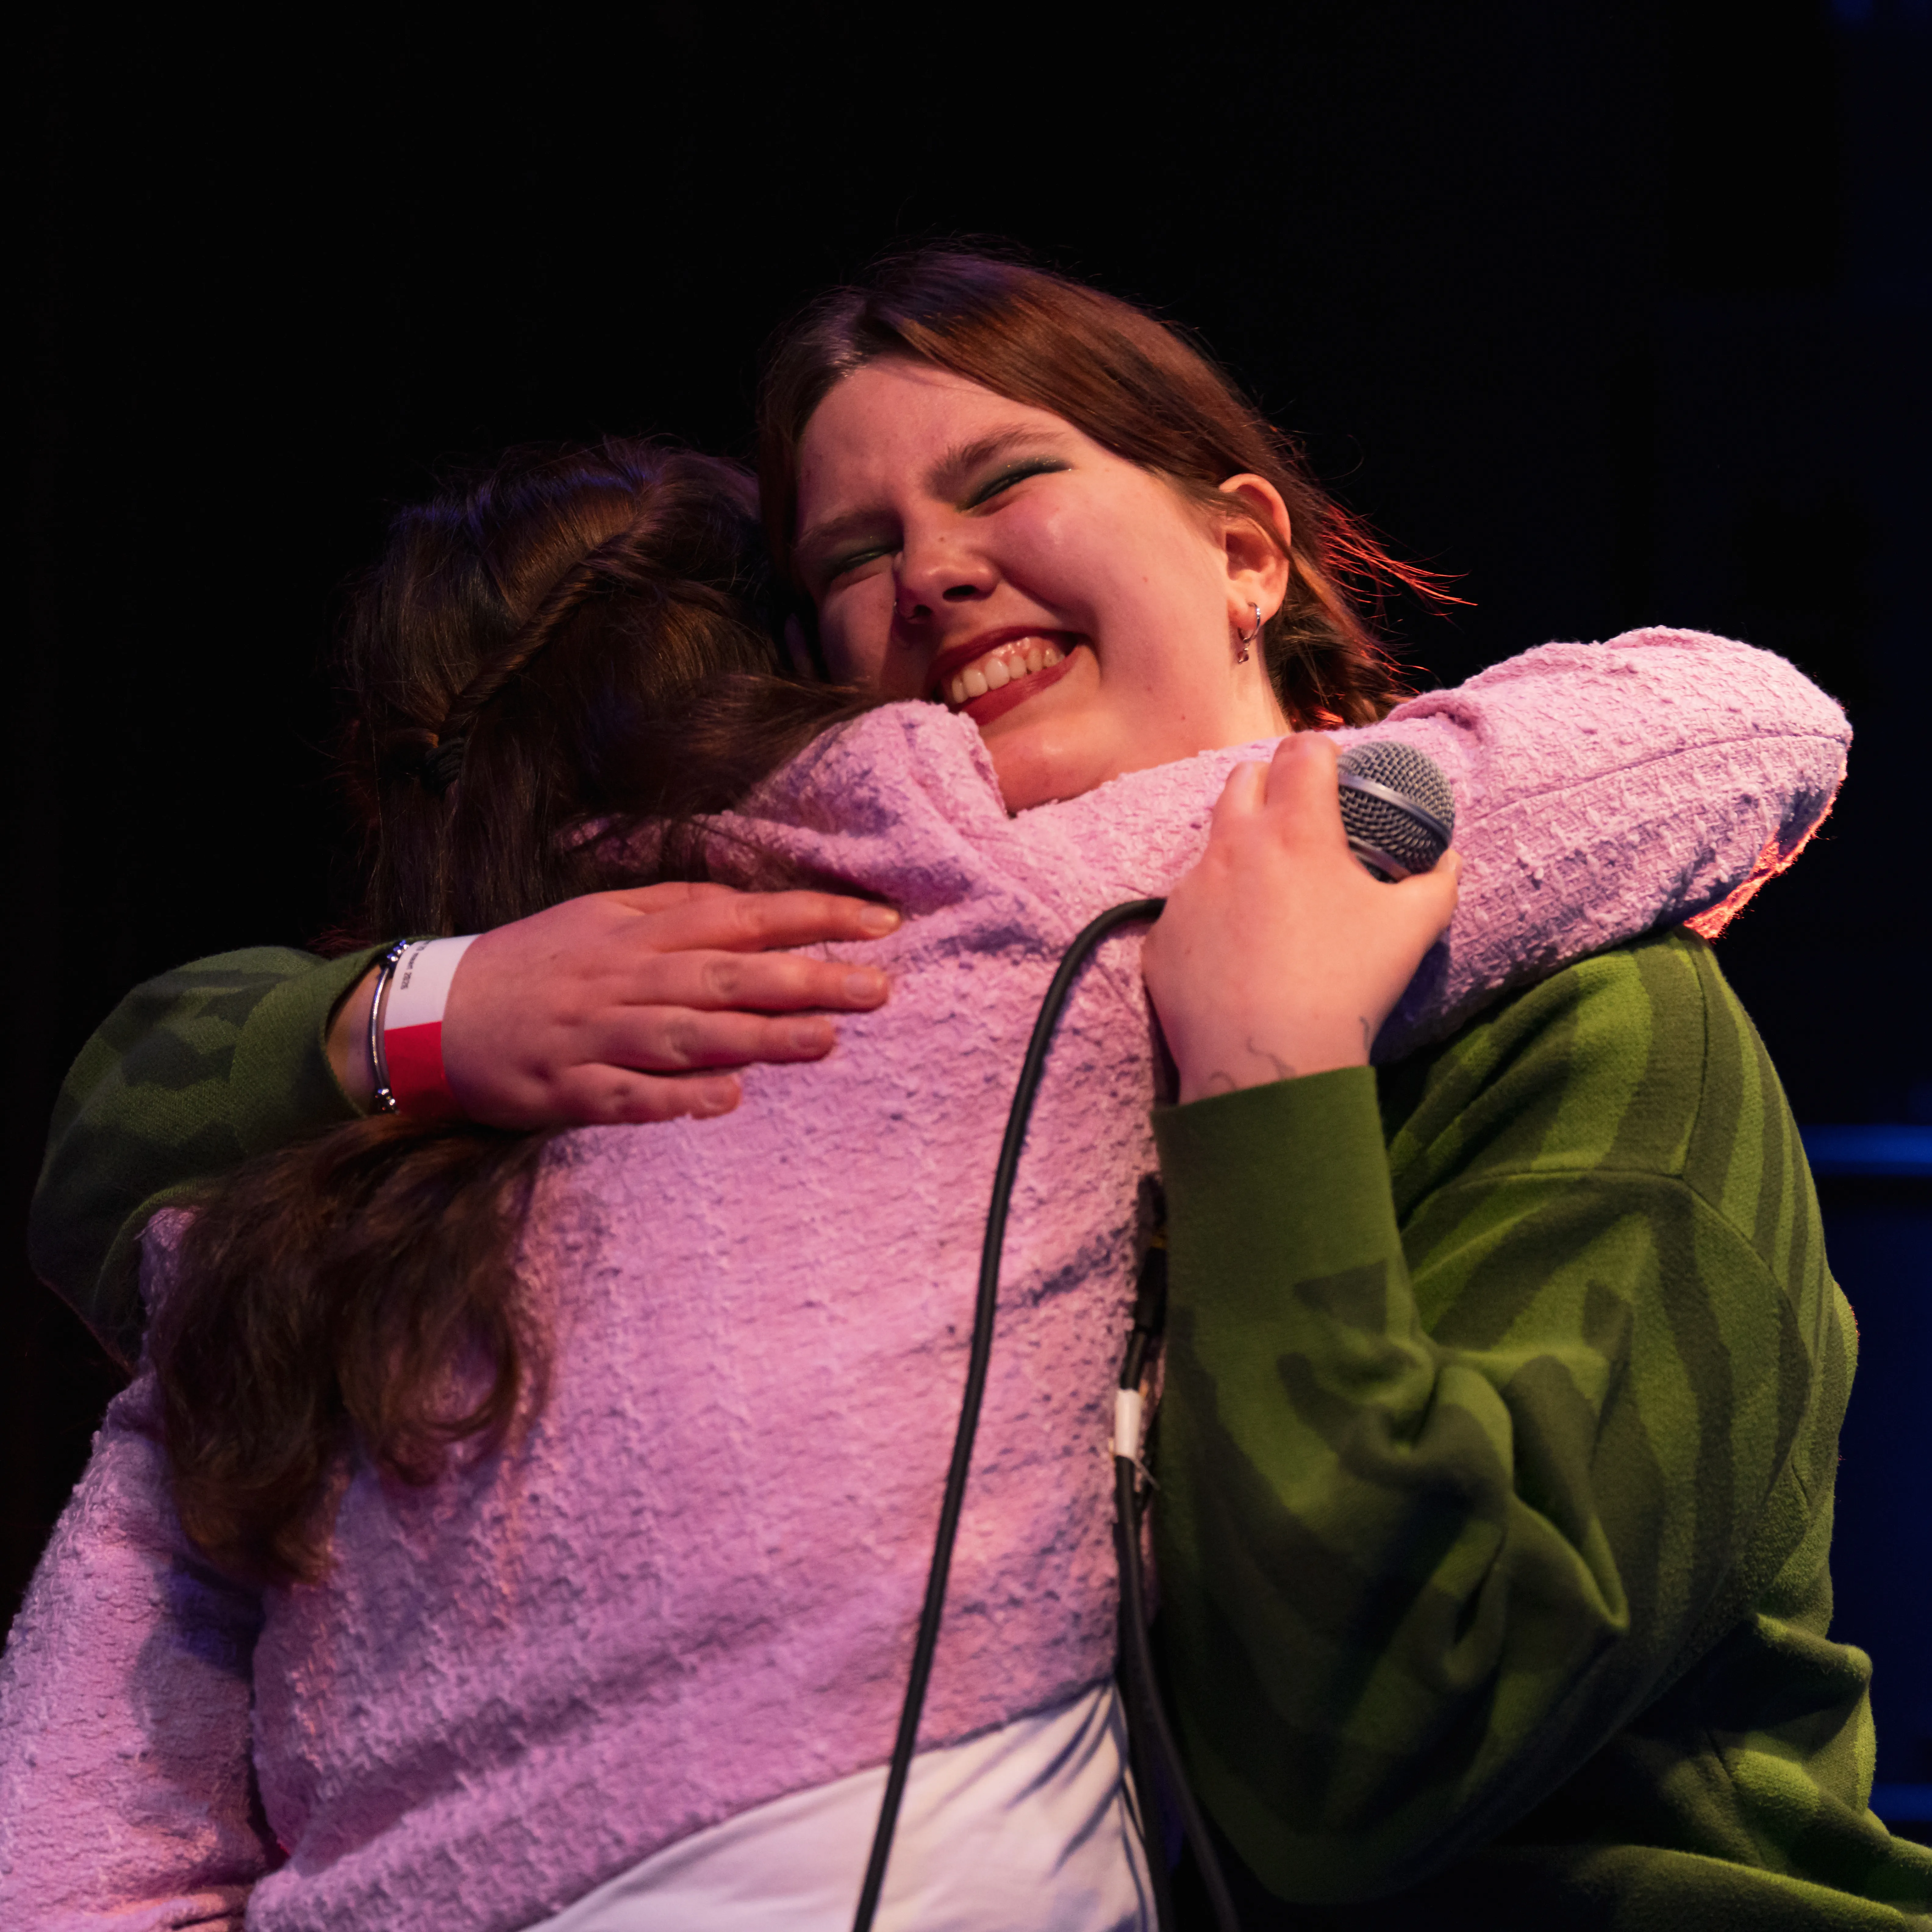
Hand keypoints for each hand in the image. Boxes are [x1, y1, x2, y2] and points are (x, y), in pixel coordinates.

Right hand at [330, 882, 898, 1125]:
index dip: (813, 916)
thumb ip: (673, 907)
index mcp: (637, 932)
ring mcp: (598, 1037)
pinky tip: (726, 1101)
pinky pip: (631, 1096)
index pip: (742, 915)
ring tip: (826, 1040)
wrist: (434, 1013)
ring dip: (759, 1039)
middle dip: (807, 979)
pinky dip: (677, 1099)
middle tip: (878, 987)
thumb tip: (748, 904)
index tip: (879, 922)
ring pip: (690, 1035)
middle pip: (728, 976)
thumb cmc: (532, 963)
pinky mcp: (570, 1090)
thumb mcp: (599, 915)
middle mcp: (626, 979)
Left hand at [1141, 733, 1458, 1104]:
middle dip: (1269, 785)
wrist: (1269, 1060)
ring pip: (1210, 846)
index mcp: (1295, 830)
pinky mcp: (1162, 936)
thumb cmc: (1347, 987)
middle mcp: (1232, 846)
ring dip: (1238, 854)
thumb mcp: (1413, 929)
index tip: (1333, 767)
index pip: (1302, 751)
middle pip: (1243, 779)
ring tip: (1268, 896)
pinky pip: (1186, 910)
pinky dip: (1211, 918)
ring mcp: (1188, 890)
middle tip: (1296, 818)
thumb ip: (1436, 882)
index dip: (1321, 750)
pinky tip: (1236, 953)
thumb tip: (1447, 859)